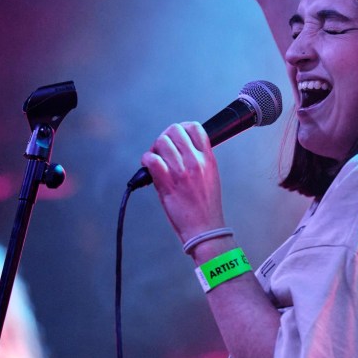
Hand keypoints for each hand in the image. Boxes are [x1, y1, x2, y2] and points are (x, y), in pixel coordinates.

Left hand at [140, 121, 226, 242]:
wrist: (204, 229)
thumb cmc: (206, 207)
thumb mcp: (210, 177)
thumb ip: (198, 161)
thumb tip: (180, 150)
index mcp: (208, 159)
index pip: (195, 128)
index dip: (182, 128)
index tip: (176, 137)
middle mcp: (196, 162)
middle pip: (175, 130)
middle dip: (165, 137)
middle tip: (161, 149)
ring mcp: (181, 171)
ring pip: (162, 142)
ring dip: (154, 149)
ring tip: (154, 160)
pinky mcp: (167, 183)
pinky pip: (152, 159)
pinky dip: (147, 160)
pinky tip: (149, 167)